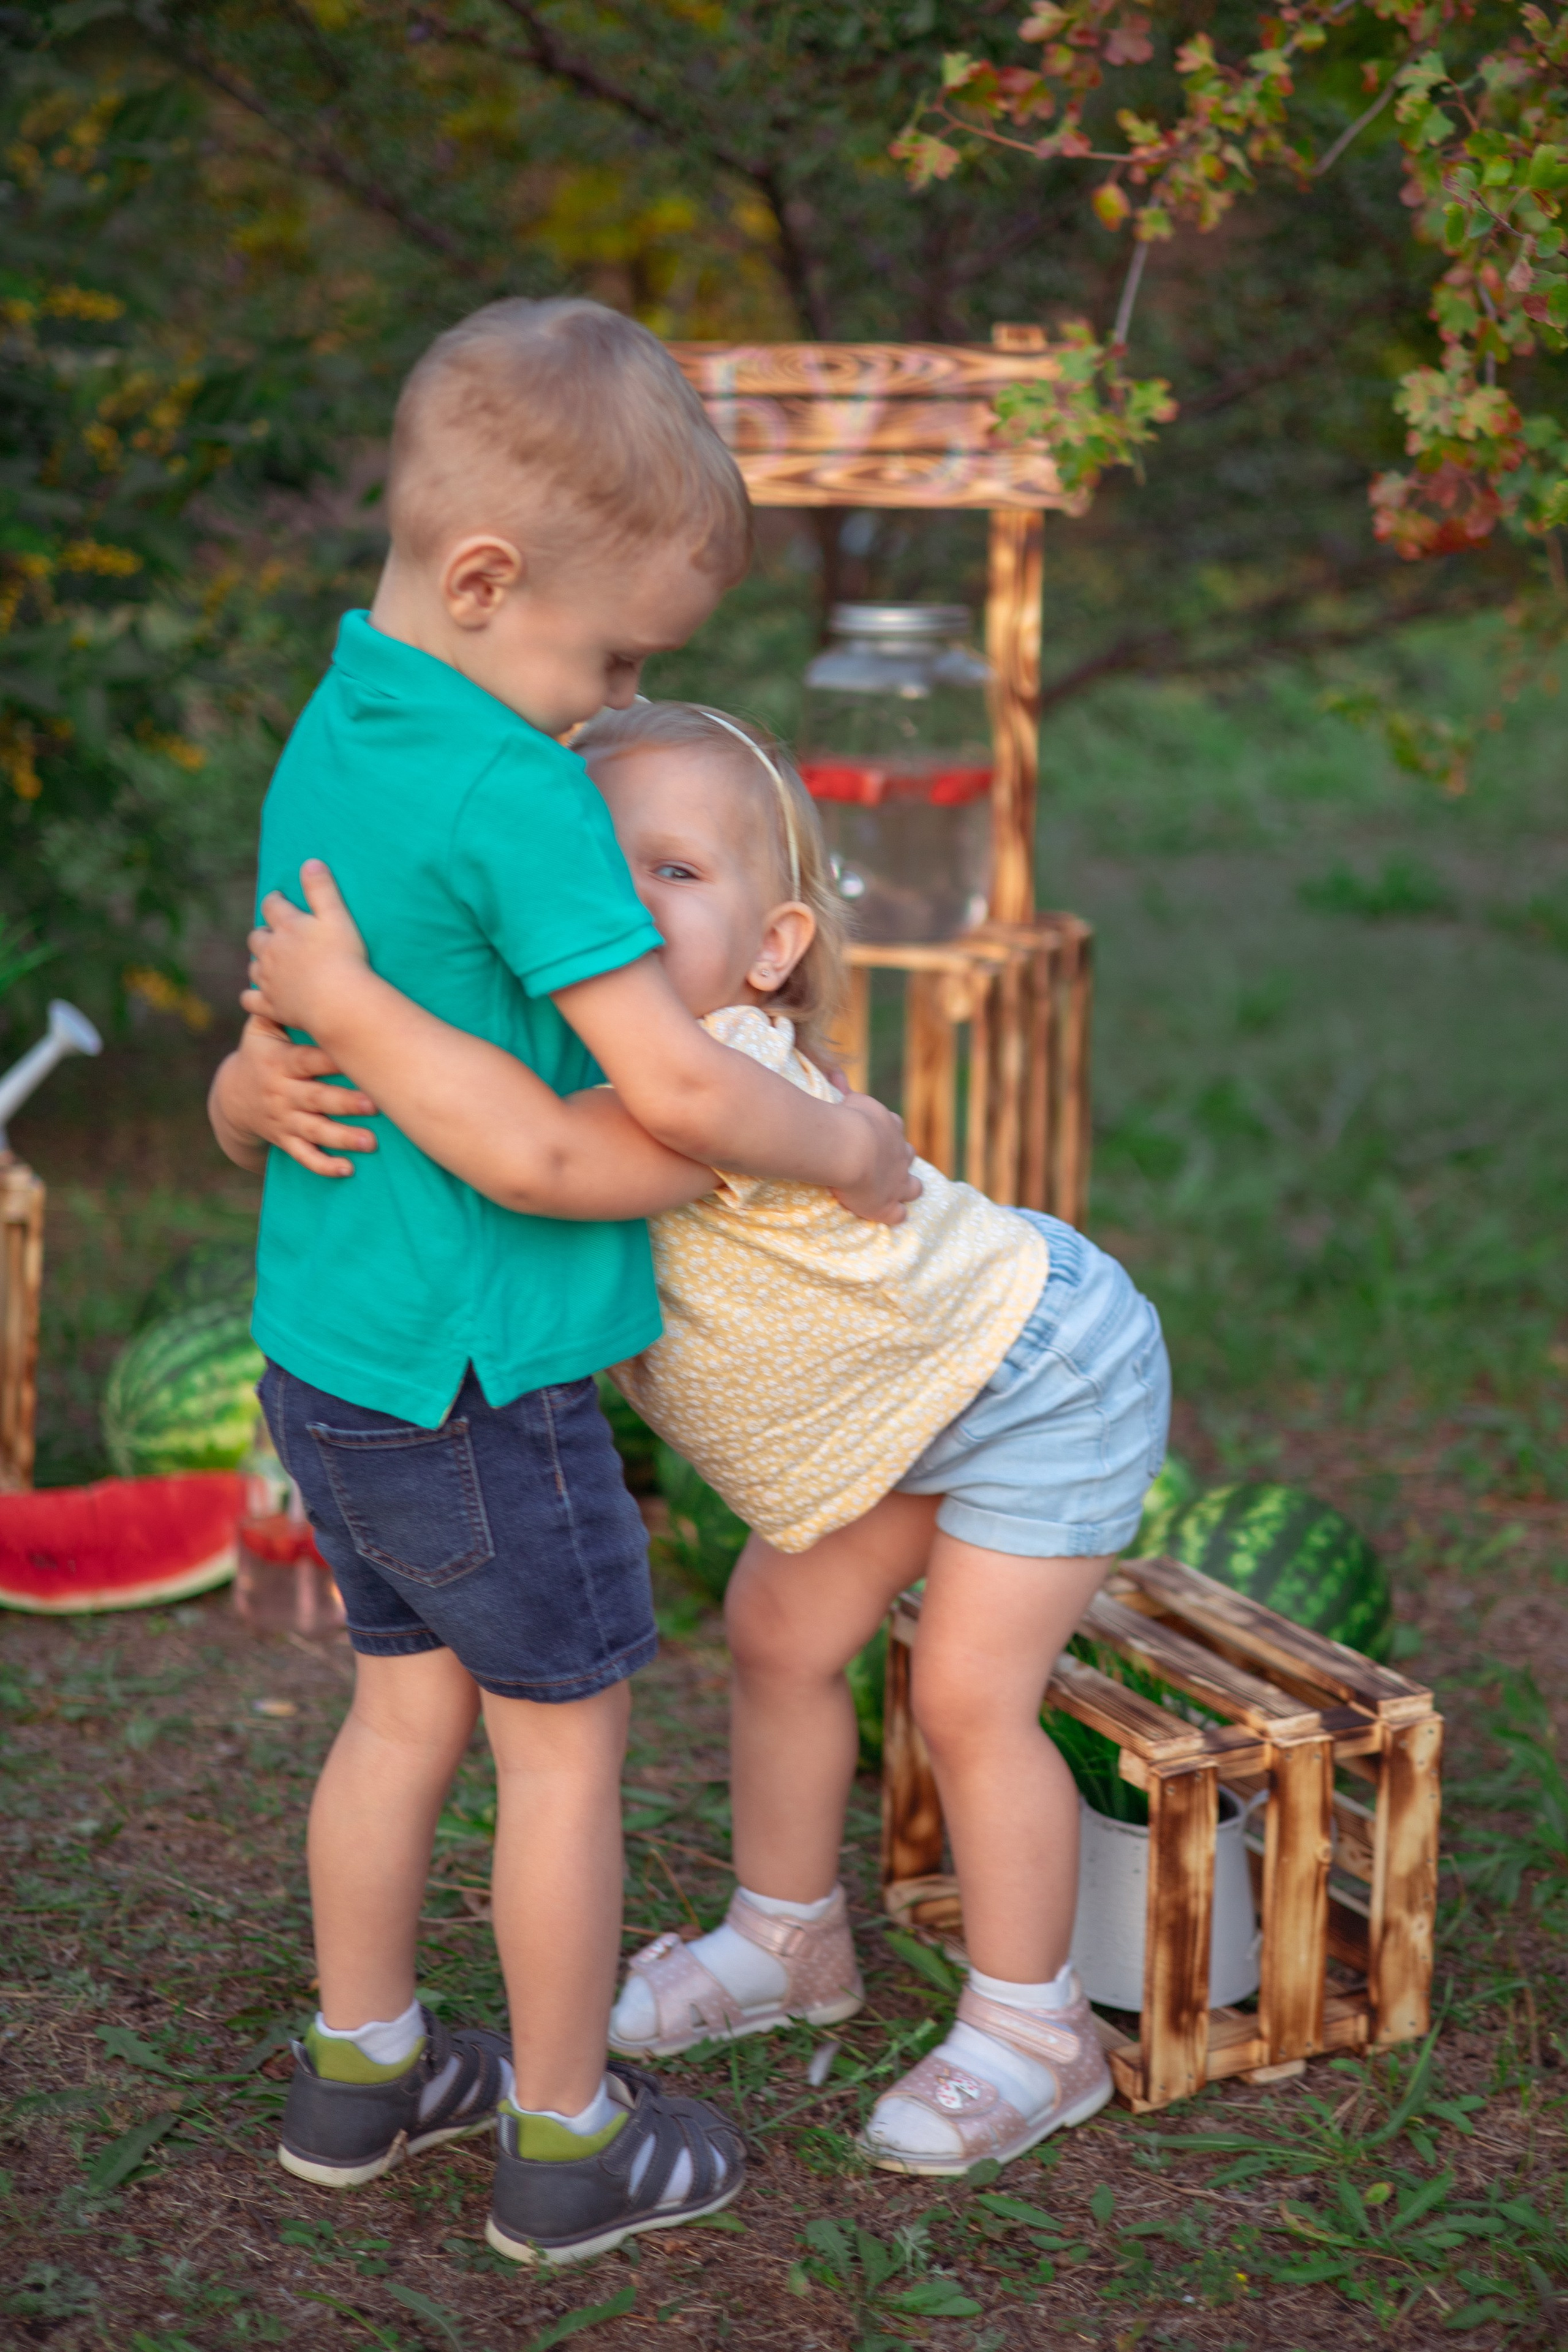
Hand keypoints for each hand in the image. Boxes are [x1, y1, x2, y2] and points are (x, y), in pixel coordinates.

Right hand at [221, 1013, 378, 1179]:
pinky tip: (346, 1170)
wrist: (232, 1099)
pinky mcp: (285, 1140)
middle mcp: (282, 1093)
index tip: (358, 1054)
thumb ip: (280, 1006)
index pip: (308, 1059)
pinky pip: (303, 1157)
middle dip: (345, 1102)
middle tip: (375, 1103)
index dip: (331, 1058)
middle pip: (317, 1099)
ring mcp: (284, 1120)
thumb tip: (298, 971)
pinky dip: (323, 1166)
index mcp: (280, 1063)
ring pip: (315, 1131)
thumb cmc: (259, 1054)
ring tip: (370, 1142)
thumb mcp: (260, 1029)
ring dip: (342, 1138)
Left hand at [241, 859, 369, 1034]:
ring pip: (253, 966)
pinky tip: (259, 995)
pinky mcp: (271, 1005)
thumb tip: (309, 862)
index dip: (275, 901)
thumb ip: (322, 889)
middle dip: (264, 933)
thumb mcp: (337, 917)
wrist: (339, 1001)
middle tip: (277, 935)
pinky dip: (252, 996)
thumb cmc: (344, 957)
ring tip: (273, 964)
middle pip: (257, 937)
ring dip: (260, 962)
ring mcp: (268, 980)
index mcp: (287, 926)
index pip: (272, 905)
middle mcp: (271, 951)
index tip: (279, 900)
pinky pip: (250, 1000)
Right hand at [831, 1093, 921, 1225]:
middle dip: (901, 1160)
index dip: (887, 1134)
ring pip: (914, 1188)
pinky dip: (895, 1215)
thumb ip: (843, 1089)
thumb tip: (835, 1073)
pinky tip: (889, 1216)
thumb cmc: (845, 1119)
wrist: (849, 1148)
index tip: (875, 1137)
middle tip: (886, 1166)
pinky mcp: (888, 1205)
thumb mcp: (847, 1099)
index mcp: (890, 1127)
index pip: (894, 1128)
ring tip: (895, 1194)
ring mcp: (898, 1182)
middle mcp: (900, 1154)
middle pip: (909, 1156)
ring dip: (907, 1189)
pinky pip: (899, 1215)